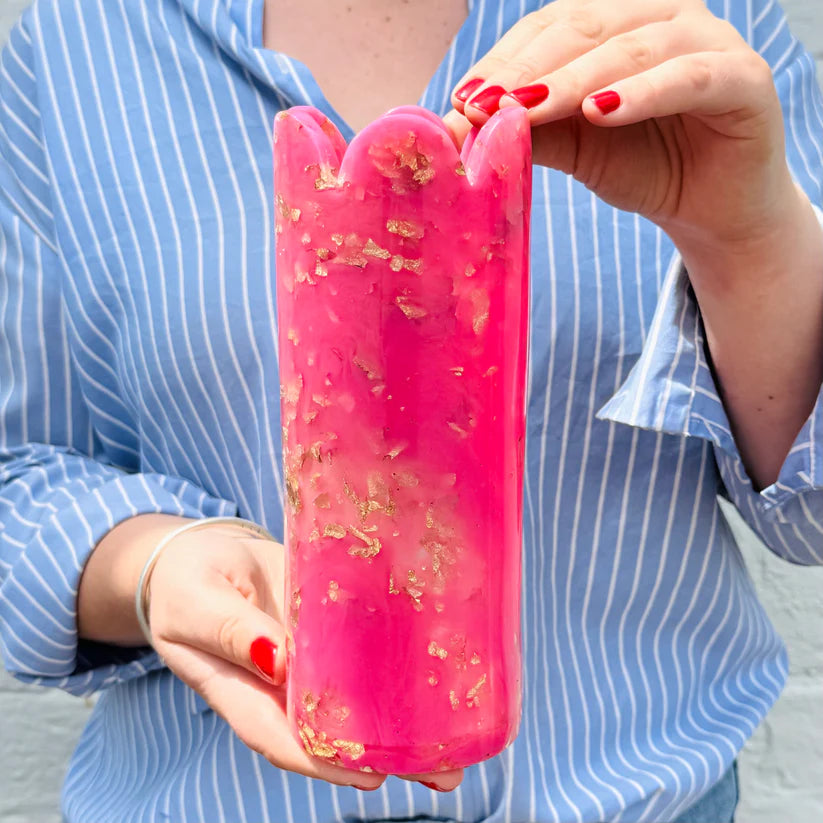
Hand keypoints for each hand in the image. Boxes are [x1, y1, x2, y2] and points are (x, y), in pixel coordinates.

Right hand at [146, 521, 461, 791]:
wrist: (204, 556)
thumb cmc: (188, 582)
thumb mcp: (197, 603)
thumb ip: (232, 632)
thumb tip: (278, 662)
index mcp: (242, 691)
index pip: (281, 738)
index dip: (324, 761)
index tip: (370, 775)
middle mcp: (282, 687)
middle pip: (331, 733)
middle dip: (384, 755)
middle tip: (441, 771)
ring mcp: (310, 660)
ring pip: (355, 700)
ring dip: (401, 726)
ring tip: (455, 746)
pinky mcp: (329, 630)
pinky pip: (361, 654)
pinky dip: (393, 669)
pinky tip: (435, 679)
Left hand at [446, 0, 796, 256]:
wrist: (712, 212)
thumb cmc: (645, 169)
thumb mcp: (577, 148)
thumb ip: (535, 130)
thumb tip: (469, 127)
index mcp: (616, 26)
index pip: (550, 28)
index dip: (504, 61)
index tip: (462, 102)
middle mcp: (659, 19)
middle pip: (582, 28)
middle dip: (525, 70)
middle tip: (480, 106)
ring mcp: (706, 40)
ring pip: (629, 48)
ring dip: (572, 79)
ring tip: (526, 109)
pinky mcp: (744, 77)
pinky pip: (687, 76)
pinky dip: (642, 92)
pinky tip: (601, 109)